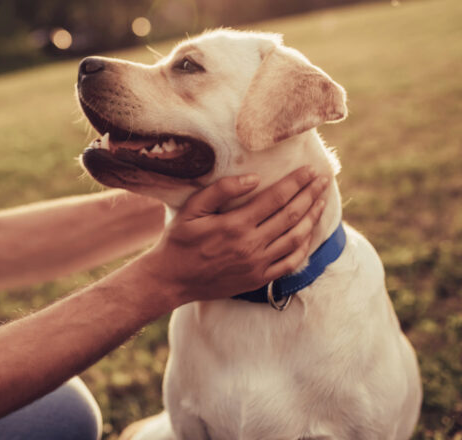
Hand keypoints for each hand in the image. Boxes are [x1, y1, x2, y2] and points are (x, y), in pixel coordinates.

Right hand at [140, 166, 327, 305]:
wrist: (172, 279)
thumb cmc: (179, 241)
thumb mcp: (192, 209)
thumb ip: (221, 190)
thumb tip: (254, 178)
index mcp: (235, 225)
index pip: (276, 198)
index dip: (296, 183)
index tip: (310, 170)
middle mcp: (250, 245)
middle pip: (291, 216)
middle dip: (310, 195)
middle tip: (323, 180)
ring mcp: (257, 264)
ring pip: (295, 238)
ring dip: (312, 218)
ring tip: (321, 201)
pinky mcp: (258, 279)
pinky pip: (290, 263)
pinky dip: (304, 247)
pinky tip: (309, 233)